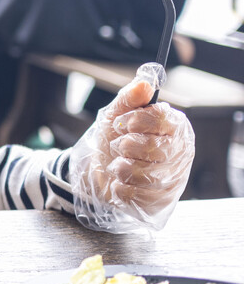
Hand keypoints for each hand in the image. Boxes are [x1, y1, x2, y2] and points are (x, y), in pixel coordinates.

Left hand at [71, 64, 194, 231]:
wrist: (102, 168)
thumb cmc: (116, 138)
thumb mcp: (117, 113)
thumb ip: (129, 97)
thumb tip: (145, 83)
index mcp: (175, 126)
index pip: (163, 119)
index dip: (139, 120)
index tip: (125, 123)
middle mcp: (181, 152)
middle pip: (154, 148)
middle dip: (126, 146)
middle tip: (119, 145)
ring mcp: (174, 179)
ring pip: (144, 174)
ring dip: (120, 167)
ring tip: (118, 163)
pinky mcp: (161, 201)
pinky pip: (135, 195)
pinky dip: (119, 187)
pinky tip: (120, 181)